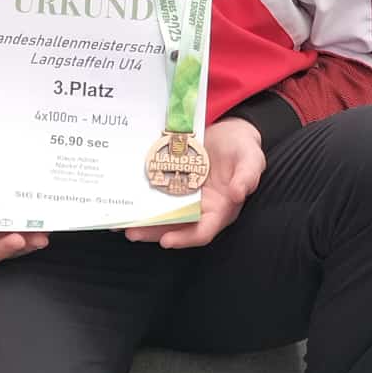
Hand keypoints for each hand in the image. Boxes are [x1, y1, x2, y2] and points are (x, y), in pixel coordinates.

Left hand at [124, 117, 265, 249]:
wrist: (229, 132)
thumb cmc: (242, 148)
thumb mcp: (250, 158)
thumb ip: (247, 175)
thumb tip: (238, 193)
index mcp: (221, 209)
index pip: (203, 231)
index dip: (185, 238)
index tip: (166, 241)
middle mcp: (201, 208)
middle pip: (176, 227)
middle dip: (154, 232)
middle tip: (132, 232)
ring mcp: (185, 197)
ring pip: (163, 215)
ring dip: (143, 221)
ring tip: (121, 223)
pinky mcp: (174, 183)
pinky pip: (157, 196)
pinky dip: (143, 201)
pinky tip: (127, 200)